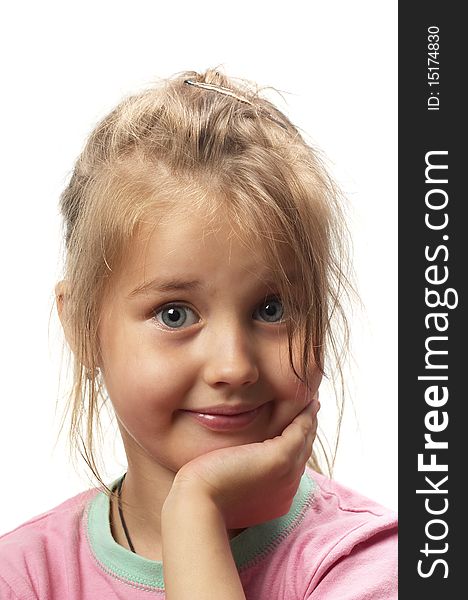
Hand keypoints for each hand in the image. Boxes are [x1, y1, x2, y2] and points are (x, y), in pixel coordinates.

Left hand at [165, 397, 318, 529]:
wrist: (198, 500)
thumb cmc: (202, 493)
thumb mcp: (227, 484)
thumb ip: (238, 473)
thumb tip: (234, 463)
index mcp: (276, 497)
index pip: (292, 465)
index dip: (296, 444)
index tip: (297, 426)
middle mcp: (287, 488)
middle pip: (303, 452)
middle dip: (308, 430)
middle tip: (312, 409)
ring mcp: (287, 474)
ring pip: (305, 441)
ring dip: (311, 420)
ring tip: (312, 402)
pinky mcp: (281, 458)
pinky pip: (301, 431)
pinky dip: (306, 416)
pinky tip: (308, 402)